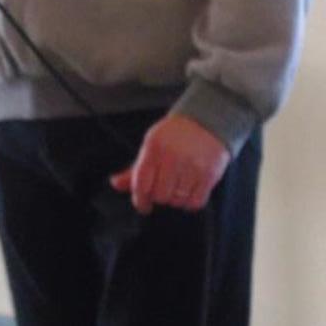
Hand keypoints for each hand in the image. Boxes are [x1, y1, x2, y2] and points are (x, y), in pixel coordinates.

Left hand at [109, 113, 229, 213]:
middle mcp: (173, 156)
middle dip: (159, 196)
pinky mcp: (209, 174)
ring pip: (177, 200)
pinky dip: (190, 202)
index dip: (140, 200)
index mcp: (154, 147)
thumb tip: (115, 184)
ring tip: (178, 186)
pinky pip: (195, 202)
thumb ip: (135, 168)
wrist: (206, 120)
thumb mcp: (151, 145)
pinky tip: (189, 191)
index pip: (141, 184)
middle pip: (159, 195)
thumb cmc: (174, 135)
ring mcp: (193, 166)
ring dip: (175, 199)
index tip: (143, 205)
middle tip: (163, 189)